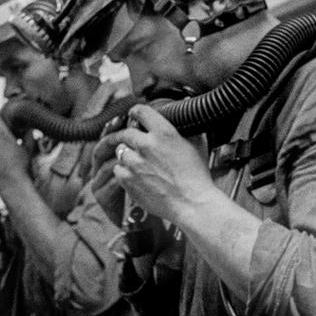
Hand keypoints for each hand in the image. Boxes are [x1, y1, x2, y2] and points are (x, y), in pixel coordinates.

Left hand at [90, 104, 215, 225]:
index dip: (136, 112)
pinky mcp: (128, 181)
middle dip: (127, 134)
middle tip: (130, 138)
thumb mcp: (198, 145)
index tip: (134, 115)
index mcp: (164, 133)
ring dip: (127, 154)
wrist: (192, 204)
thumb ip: (186, 129)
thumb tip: (182, 119)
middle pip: (125, 132)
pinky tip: (134, 174)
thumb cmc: (198, 177)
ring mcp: (135, 164)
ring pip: (120, 151)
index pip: (141, 112)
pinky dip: (124, 171)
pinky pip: (118, 170)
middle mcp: (146, 145)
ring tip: (136, 161)